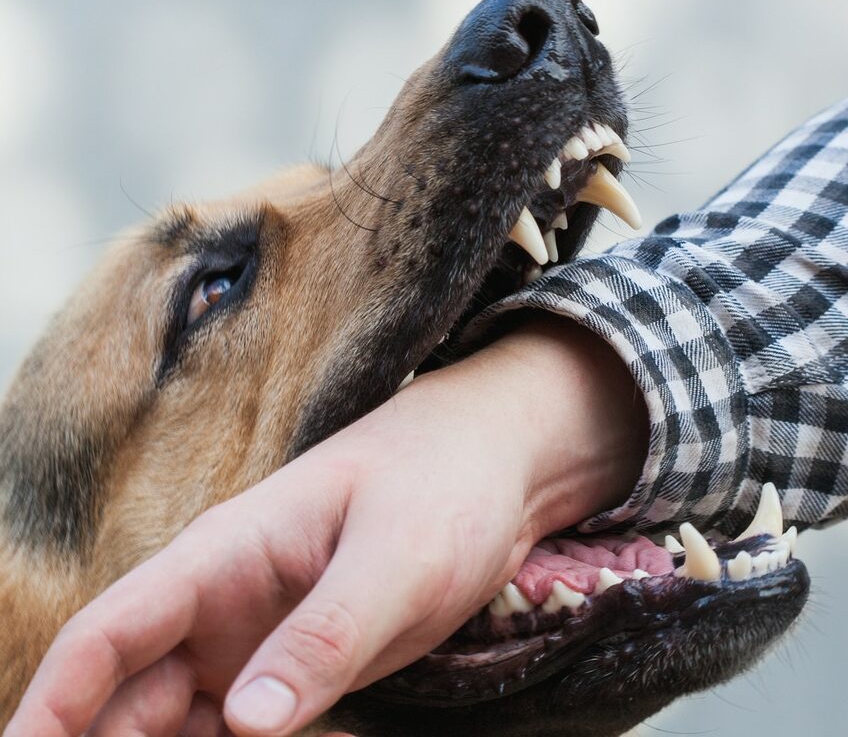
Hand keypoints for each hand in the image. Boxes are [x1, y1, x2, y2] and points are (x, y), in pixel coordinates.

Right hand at [5, 317, 646, 736]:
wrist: (494, 467)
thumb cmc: (441, 484)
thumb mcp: (394, 559)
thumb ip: (324, 635)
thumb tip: (243, 725)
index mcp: (222, 556)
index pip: (104, 635)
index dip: (49, 708)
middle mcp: (223, 601)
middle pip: (128, 696)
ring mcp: (259, 634)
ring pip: (183, 722)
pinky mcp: (300, 660)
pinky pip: (247, 728)